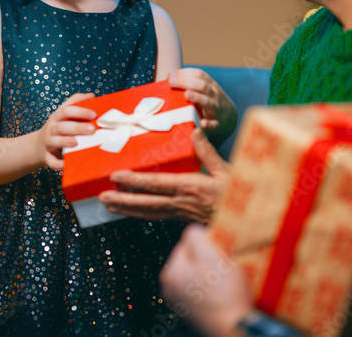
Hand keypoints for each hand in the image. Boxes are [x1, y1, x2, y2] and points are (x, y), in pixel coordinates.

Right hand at [36, 93, 96, 170]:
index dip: (80, 111)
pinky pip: (50, 160)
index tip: (94, 114)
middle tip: (92, 129)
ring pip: (55, 141)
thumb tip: (91, 95)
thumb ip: (75, 103)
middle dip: (77, 127)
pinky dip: (56, 163)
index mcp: (57, 117)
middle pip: (62, 126)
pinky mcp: (46, 157)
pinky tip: (64, 165)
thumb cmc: (57, 128)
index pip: (67, 110)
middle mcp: (51, 128)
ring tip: (75, 143)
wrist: (37, 146)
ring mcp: (48, 143)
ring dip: (64, 141)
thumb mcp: (63, 114)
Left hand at [99, 129, 229, 222]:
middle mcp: (181, 202)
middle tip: (103, 196)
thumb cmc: (238, 194)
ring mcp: (181, 213)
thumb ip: (207, 151)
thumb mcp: (226, 169)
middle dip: (123, 200)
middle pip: (146, 203)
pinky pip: (157, 216)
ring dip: (127, 209)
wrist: (249, 221)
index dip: (134, 181)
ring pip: (149, 212)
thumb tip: (194, 130)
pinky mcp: (182, 218)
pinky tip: (130, 211)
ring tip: (108, 205)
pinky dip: (141, 214)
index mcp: (190, 187)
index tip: (116, 176)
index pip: (156, 184)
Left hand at [160, 224, 251, 335]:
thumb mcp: (212, 255)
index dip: (208, 243)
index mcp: (170, 272)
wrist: (235, 328)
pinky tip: (222, 295)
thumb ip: (197, 236)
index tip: (221, 252)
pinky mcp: (193, 313)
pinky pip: (202, 291)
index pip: (188, 242)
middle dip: (208, 260)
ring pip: (198, 275)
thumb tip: (193, 229)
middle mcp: (169, 288)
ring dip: (211, 275)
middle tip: (225, 268)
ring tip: (225, 283)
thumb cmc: (225, 294)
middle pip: (192, 259)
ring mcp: (180, 302)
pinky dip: (212, 290)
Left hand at [169, 69, 236, 134]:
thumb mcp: (205, 89)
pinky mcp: (216, 124)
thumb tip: (169, 77)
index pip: (199, 75)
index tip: (171, 76)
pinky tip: (202, 124)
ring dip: (197, 98)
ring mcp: (216, 109)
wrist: (229, 118)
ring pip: (208, 102)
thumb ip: (191, 83)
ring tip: (186, 95)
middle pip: (202, 86)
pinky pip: (213, 125)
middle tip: (171, 83)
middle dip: (185, 82)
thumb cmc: (210, 101)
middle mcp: (214, 95)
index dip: (185, 73)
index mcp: (210, 85)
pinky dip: (208, 124)